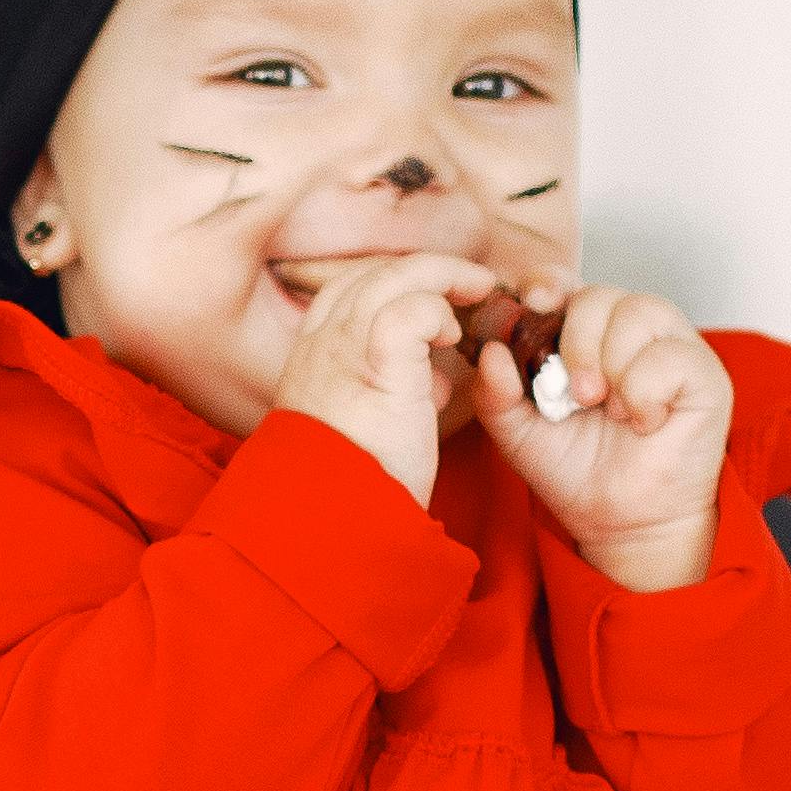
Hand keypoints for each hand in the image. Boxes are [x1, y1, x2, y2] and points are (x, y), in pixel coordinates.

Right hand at [281, 252, 508, 507]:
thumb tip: (432, 379)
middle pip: (369, 275)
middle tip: (469, 283)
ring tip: (479, 289)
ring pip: (393, 275)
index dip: (392, 287)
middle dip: (424, 271)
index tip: (431, 301)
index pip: (345, 295)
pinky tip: (456, 336)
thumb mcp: (361, 429)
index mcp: (311, 362)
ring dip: (443, 277)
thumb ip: (392, 392)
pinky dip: (441, 310)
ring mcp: (343, 345)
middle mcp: (320, 344)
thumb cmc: (352, 488)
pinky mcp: (377, 357)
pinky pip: (415, 306)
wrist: (331, 520)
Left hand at [465, 282, 730, 594]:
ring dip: (613, 365)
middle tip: (577, 395)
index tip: (534, 303)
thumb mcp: (517, 433)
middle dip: (578, 342)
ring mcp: (670, 346)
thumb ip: (495, 394)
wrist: (619, 521)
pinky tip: (644, 421)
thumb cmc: (575, 470)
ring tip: (610, 409)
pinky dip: (646, 391)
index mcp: (584, 334)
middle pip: (599, 294)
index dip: (547, 284)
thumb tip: (489, 351)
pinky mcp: (705, 373)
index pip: (565, 284)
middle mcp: (629, 331)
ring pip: (639, 311)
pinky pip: (671, 354)